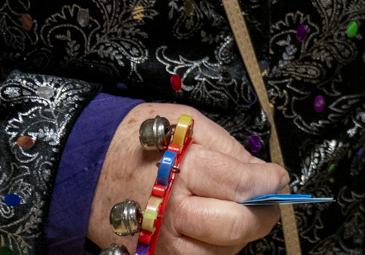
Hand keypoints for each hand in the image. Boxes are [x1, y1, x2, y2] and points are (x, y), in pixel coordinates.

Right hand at [88, 104, 286, 253]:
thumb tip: (262, 173)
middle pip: (236, 228)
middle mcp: (172, 210)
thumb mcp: (189, 123)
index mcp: (184, 168)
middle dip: (262, 215)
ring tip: (234, 214)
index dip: (271, 182)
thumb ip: (231, 149)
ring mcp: (160, 240)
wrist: (87, 163)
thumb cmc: (139, 139)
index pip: (245, 186)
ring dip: (237, 238)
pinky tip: (211, 230)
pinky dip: (212, 250)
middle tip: (266, 201)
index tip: (277, 177)